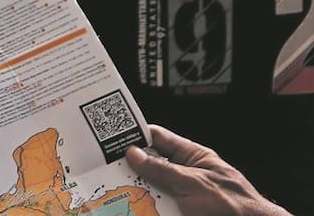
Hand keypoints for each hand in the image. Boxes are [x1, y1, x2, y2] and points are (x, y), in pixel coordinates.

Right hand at [126, 125, 290, 215]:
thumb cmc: (233, 205)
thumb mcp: (192, 183)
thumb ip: (162, 169)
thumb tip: (134, 153)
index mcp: (192, 156)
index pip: (159, 138)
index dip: (136, 134)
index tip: (113, 136)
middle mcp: (186, 174)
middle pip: (152, 166)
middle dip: (132, 168)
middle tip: (108, 168)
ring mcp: (184, 194)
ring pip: (152, 188)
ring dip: (137, 190)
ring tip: (117, 190)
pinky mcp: (181, 211)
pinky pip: (158, 206)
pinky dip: (146, 207)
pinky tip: (133, 207)